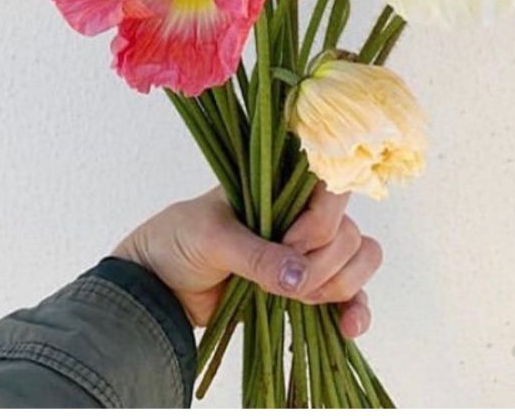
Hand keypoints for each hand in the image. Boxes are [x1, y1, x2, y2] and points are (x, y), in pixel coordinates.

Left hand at [111, 185, 381, 336]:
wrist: (157, 287)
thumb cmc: (177, 241)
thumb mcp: (212, 238)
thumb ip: (256, 255)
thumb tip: (300, 279)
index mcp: (279, 187)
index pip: (330, 189)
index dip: (321, 220)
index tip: (290, 241)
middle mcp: (301, 215)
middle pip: (349, 232)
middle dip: (325, 262)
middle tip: (286, 280)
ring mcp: (307, 254)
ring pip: (358, 261)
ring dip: (340, 286)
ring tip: (301, 299)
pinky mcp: (306, 290)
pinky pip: (350, 297)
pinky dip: (355, 311)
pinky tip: (347, 327)